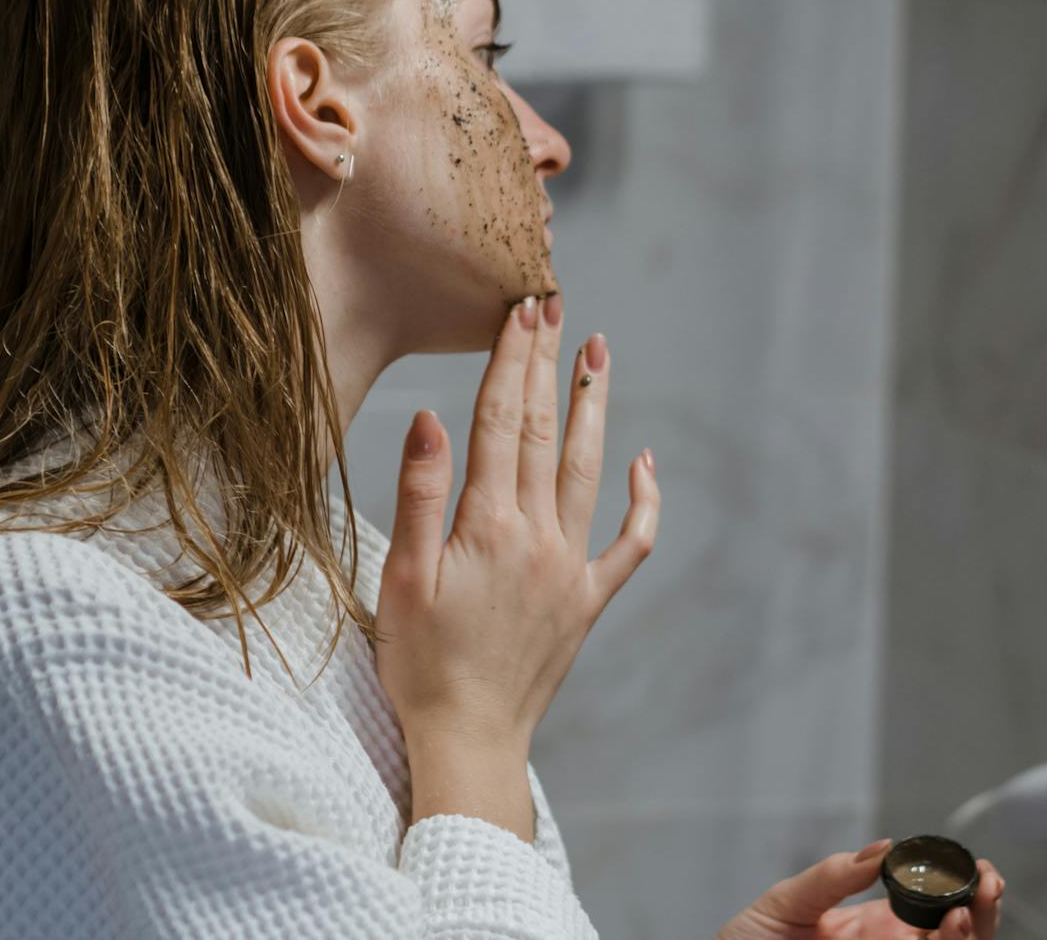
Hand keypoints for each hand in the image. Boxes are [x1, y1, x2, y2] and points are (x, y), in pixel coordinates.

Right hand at [375, 293, 659, 766]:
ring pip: (590, 471)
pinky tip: (644, 461)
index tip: (522, 310)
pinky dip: (643, 501)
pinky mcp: (588, 600)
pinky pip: (630, 543)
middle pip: (547, 432)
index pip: (502, 421)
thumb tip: (431, 416)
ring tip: (599, 356)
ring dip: (595, 408)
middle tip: (558, 307)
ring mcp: (570, 567)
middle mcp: (538, 536)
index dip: (512, 361)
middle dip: (549, 365)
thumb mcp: (401, 579)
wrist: (470, 741)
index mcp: (487, 525)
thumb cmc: (421, 665)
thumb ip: (420, 494)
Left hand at [717, 840, 1004, 939]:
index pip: (933, 906)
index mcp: (875, 924)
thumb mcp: (785, 902)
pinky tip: (942, 931)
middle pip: (955, 934)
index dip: (963, 888)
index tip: (976, 867)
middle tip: (988, 882)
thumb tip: (883, 847)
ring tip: (965, 907)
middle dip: (982, 909)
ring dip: (969, 934)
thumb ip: (832, 876)